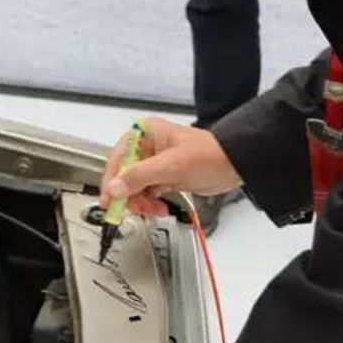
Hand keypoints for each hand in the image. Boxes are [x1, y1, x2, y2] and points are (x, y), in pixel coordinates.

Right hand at [102, 117, 241, 217]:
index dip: (111, 181)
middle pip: (124, 176)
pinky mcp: (164, 177)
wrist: (233, 165)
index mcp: (145, 133)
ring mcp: (155, 163)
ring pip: (134, 188)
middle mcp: (147, 147)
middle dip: (129, 195)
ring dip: (142, 202)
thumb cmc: (208, 155)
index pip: (118, 159)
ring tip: (154, 209)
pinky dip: (151, 204)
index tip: (109, 201)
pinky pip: (147, 194)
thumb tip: (114, 188)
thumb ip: (139, 177)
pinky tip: (160, 208)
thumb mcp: (170, 166)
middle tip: (136, 209)